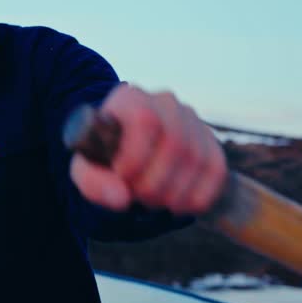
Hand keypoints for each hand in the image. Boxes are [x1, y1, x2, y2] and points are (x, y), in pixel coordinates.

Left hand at [70, 84, 226, 214]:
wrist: (124, 155)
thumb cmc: (102, 158)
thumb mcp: (86, 168)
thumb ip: (93, 182)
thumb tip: (121, 198)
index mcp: (129, 98)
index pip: (145, 120)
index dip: (136, 156)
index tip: (122, 177)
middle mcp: (164, 102)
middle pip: (175, 142)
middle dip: (154, 183)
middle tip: (138, 196)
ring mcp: (191, 120)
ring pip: (196, 159)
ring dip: (174, 193)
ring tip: (153, 200)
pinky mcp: (210, 141)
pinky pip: (215, 171)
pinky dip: (196, 197)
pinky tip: (176, 203)